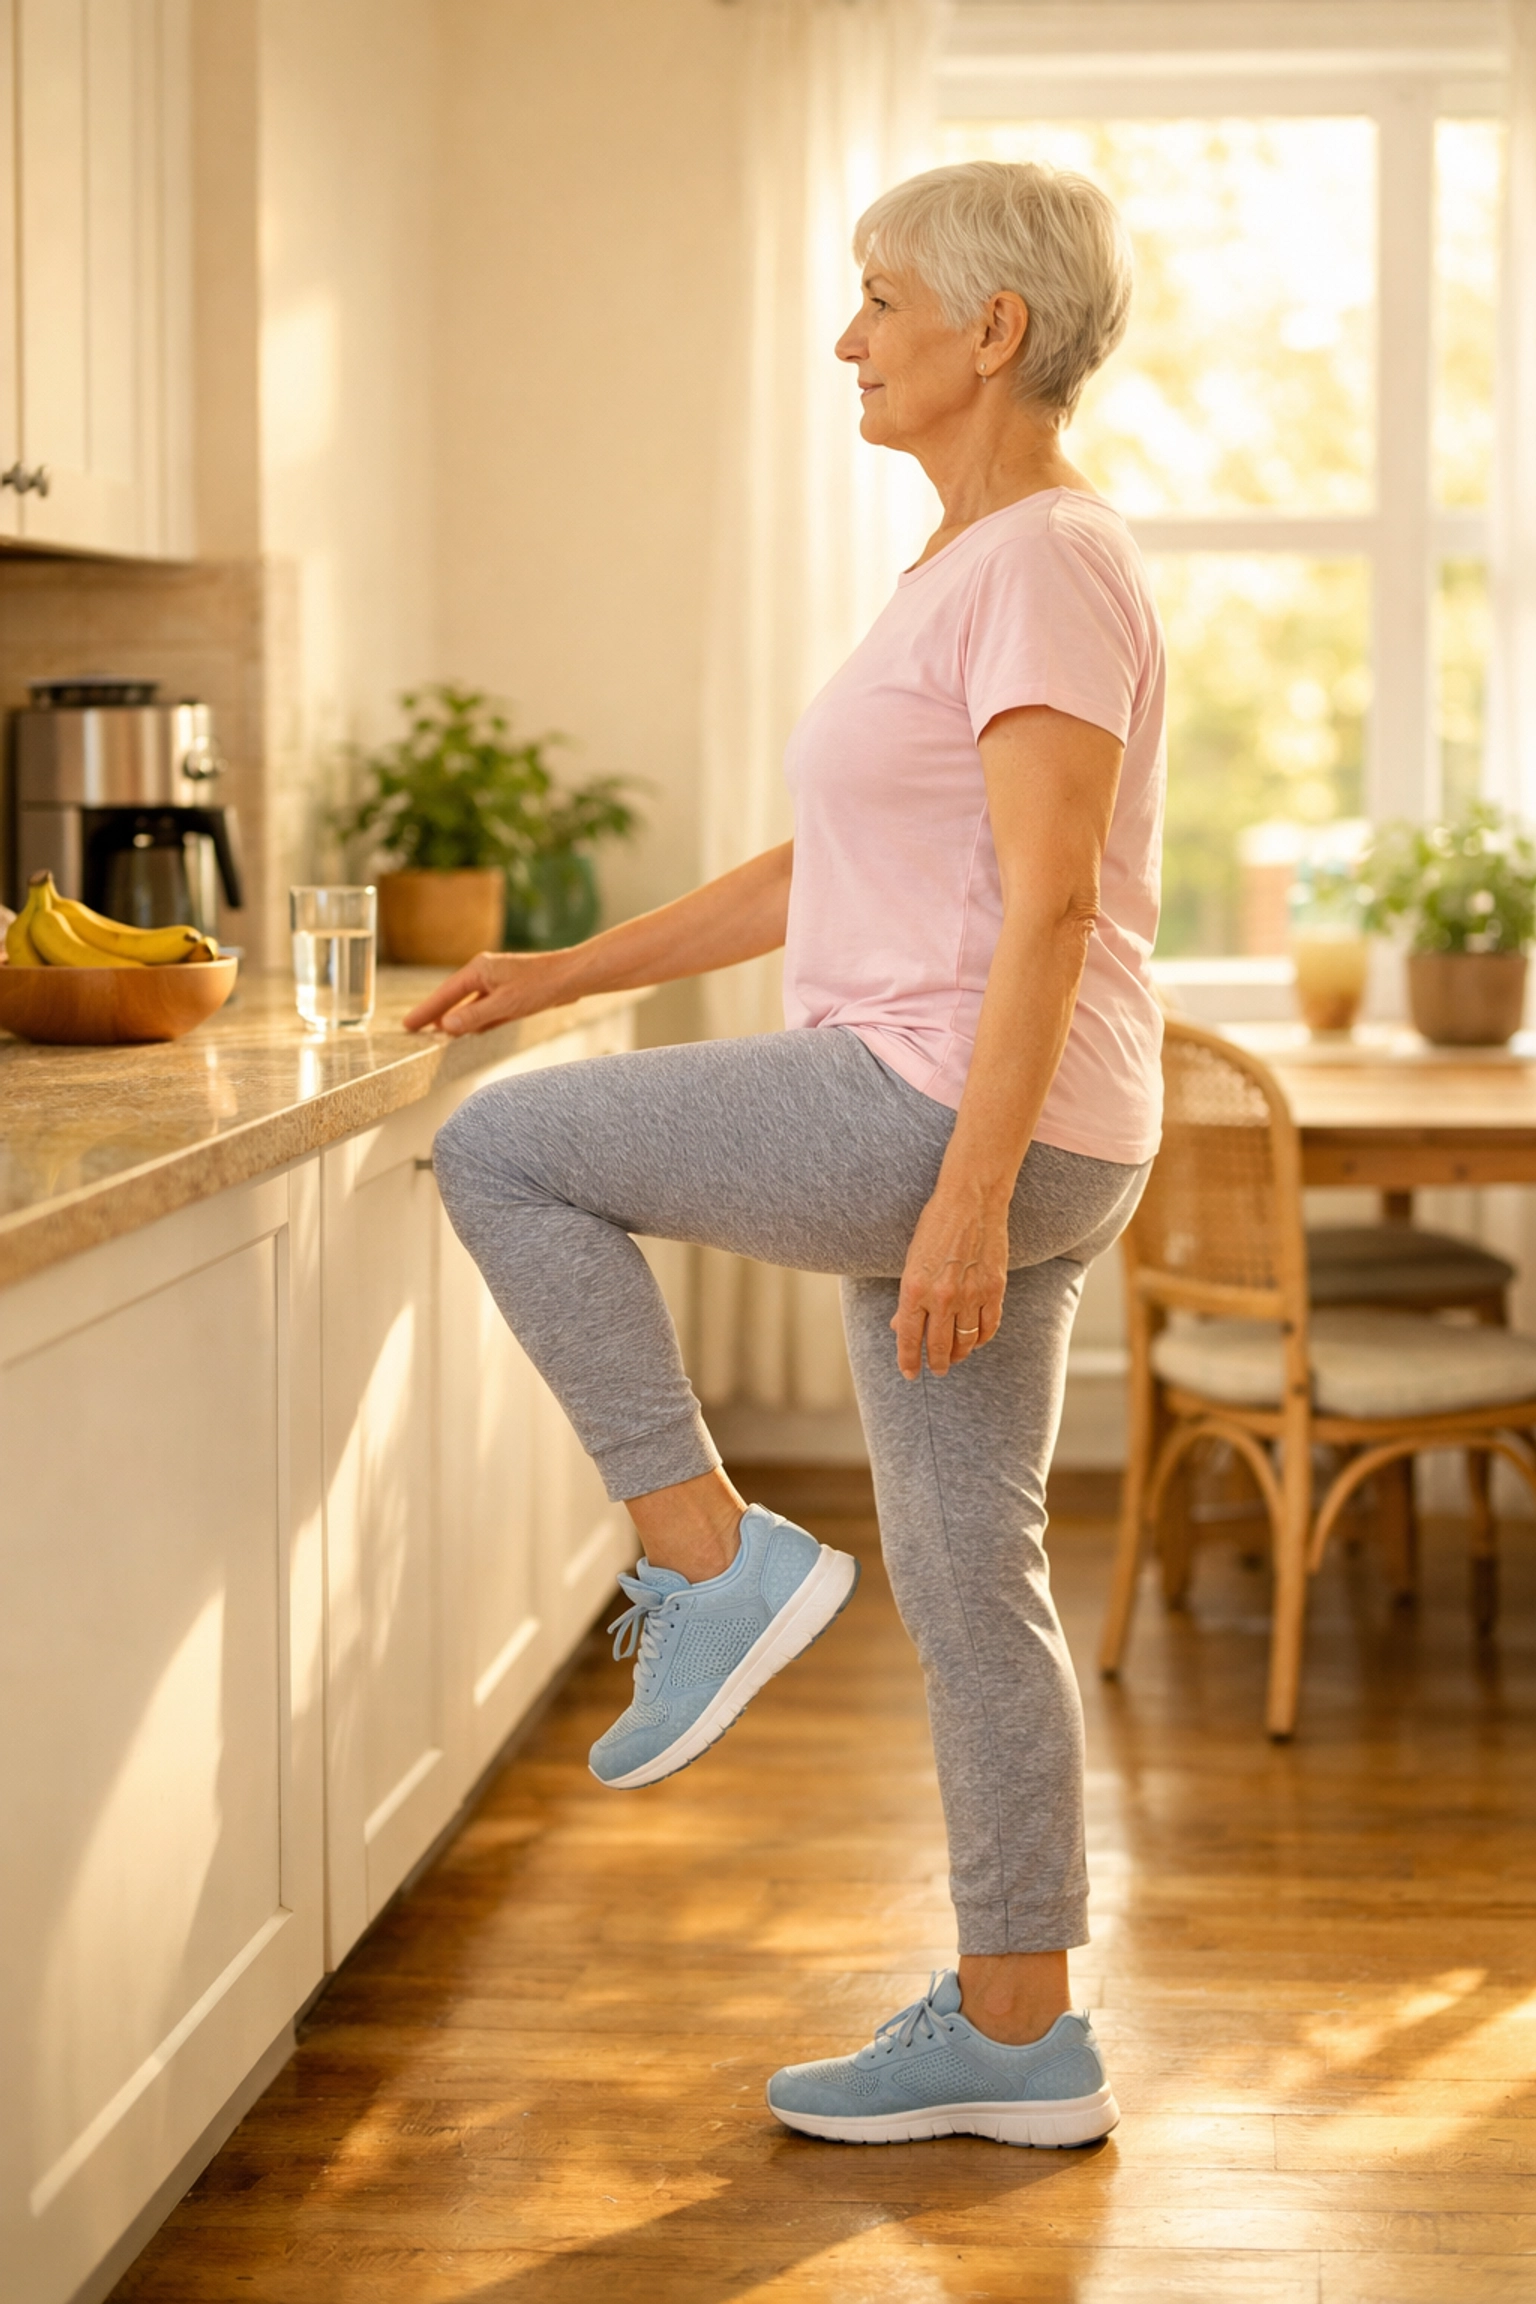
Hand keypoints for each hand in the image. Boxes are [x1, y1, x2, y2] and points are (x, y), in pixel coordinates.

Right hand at [402, 949, 572, 1035]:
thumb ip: (474, 1017)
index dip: (426, 1011)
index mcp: (479, 970)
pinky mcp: (509, 992)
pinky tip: (468, 1030)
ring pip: (469, 1003)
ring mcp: (497, 982)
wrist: (571, 977)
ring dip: (454, 1018)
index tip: (408, 1024)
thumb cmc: (540, 986)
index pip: (445, 994)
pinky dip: (474, 1018)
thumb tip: (446, 1026)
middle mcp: (485, 973)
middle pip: (453, 997)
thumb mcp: (504, 1005)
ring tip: (435, 1033)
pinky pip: (485, 1007)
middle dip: (435, 1014)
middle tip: (413, 1029)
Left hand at [891, 1180, 1008, 1379]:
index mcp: (914, 1289)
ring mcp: (970, 1295)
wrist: (970, 1200)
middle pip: (938, 1346)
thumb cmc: (935, 1226)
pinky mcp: (994, 1289)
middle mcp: (941, 1297)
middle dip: (936, 1364)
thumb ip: (907, 1298)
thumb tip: (899, 1327)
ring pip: (965, 1341)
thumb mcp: (911, 1261)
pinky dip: (982, 1338)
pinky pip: (989, 1327)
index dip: (908, 1361)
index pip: (908, 1338)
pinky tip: (976, 1340)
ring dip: (959, 1354)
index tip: (909, 1373)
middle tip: (937, 1370)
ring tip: (955, 1356)